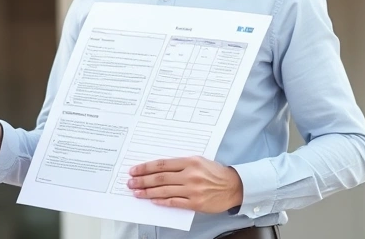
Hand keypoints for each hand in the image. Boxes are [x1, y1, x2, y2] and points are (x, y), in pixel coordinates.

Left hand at [127, 156, 243, 212]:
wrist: (234, 186)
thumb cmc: (215, 173)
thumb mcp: (198, 161)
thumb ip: (180, 164)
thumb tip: (158, 168)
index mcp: (190, 162)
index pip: (161, 164)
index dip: (145, 167)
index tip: (134, 170)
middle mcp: (190, 175)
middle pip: (160, 178)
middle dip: (142, 180)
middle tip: (130, 182)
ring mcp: (193, 190)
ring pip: (164, 190)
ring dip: (148, 192)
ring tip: (136, 192)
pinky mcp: (196, 203)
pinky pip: (174, 202)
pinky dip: (162, 202)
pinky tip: (153, 201)